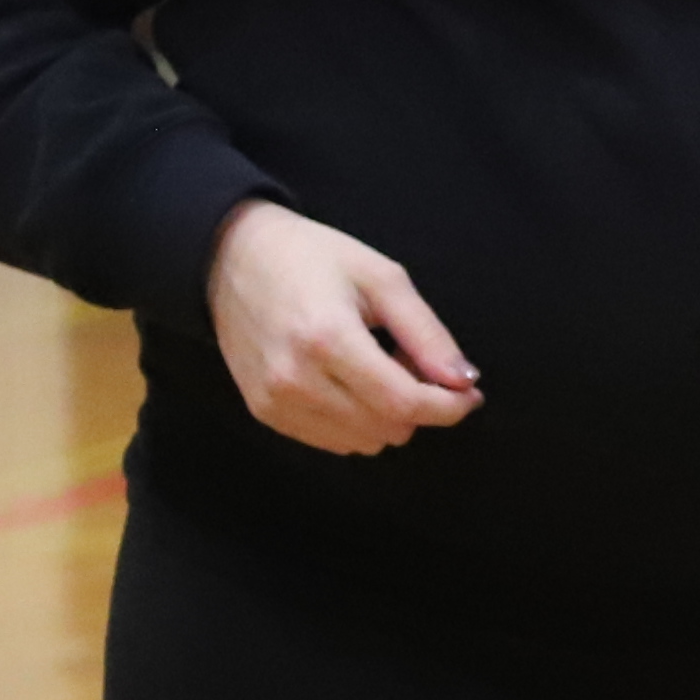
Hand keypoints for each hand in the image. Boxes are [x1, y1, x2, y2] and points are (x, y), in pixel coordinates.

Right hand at [204, 201, 481, 455]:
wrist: (230, 257)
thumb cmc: (312, 258)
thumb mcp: (382, 278)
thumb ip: (427, 334)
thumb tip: (464, 382)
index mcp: (327, 339)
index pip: (403, 403)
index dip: (448, 407)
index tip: (469, 394)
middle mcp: (295, 379)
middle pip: (387, 428)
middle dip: (418, 402)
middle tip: (409, 357)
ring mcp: (275, 401)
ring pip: (364, 441)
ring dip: (387, 414)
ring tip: (375, 364)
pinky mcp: (264, 412)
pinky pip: (333, 441)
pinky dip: (357, 421)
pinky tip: (348, 380)